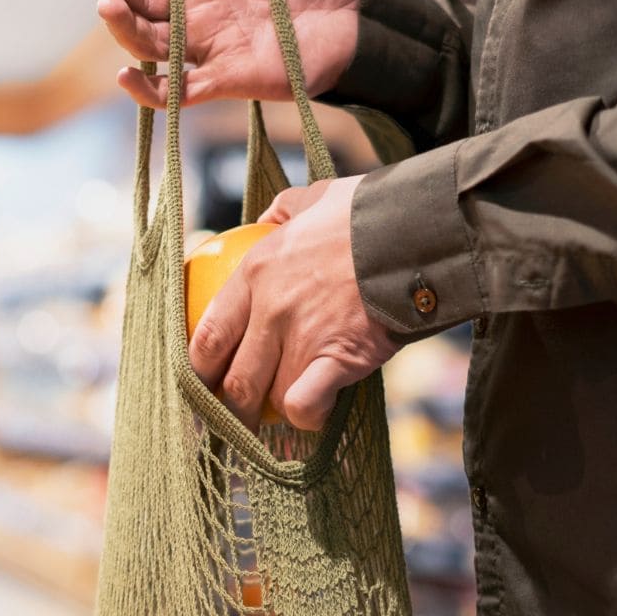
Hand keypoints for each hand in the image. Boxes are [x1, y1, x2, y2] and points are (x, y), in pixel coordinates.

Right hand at [92, 0, 360, 106]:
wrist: (362, 8)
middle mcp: (194, 9)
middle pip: (135, 3)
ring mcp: (207, 45)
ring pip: (147, 44)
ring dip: (122, 28)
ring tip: (110, 4)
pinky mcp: (228, 77)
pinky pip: (179, 92)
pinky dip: (149, 92)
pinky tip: (126, 77)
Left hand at [187, 177, 397, 430]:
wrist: (417, 232)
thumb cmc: (369, 212)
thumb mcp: (313, 197)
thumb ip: (282, 212)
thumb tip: (264, 221)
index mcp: (257, 272)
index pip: (209, 334)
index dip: (199, 368)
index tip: (204, 381)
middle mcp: (271, 310)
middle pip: (233, 379)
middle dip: (228, 408)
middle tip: (236, 416)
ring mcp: (303, 338)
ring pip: (268, 398)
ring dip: (275, 412)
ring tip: (281, 418)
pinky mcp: (337, 360)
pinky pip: (305, 406)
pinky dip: (308, 416)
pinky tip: (317, 412)